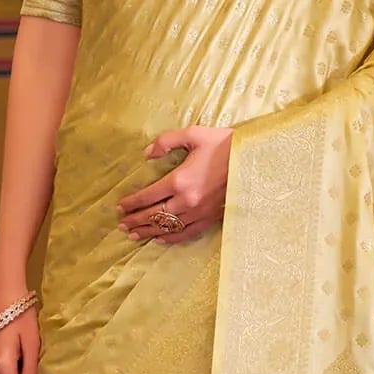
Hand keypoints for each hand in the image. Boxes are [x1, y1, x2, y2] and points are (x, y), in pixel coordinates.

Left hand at [117, 126, 232, 244]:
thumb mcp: (194, 134)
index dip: (131, 203)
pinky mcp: (210, 218)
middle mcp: (187, 201)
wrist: (254, 160)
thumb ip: (166, 141)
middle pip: (154, 215)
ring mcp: (199, 213)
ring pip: (168, 228)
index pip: (148, 196)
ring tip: (134, 235)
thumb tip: (146, 153)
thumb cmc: (224, 144)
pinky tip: (161, 239)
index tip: (119, 207)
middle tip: (121, 225)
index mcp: (180, 180)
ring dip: (149, 232)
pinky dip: (171, 238)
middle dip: (136, 220)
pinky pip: (187, 233)